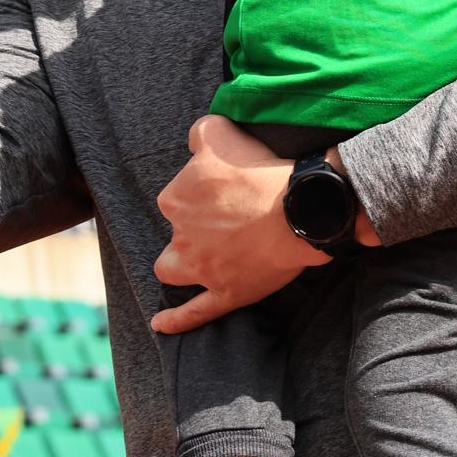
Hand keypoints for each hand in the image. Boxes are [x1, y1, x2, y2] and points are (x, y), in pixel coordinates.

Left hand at [150, 114, 328, 335]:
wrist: (297, 208)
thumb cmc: (260, 170)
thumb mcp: (220, 132)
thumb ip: (199, 133)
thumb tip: (194, 141)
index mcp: (176, 200)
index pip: (176, 197)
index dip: (199, 193)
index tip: (223, 189)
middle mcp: (182, 237)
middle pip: (176, 233)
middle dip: (191, 228)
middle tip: (223, 219)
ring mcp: (203, 269)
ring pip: (173, 270)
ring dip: (178, 266)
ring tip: (192, 261)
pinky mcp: (226, 293)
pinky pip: (194, 313)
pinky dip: (175, 320)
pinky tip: (159, 324)